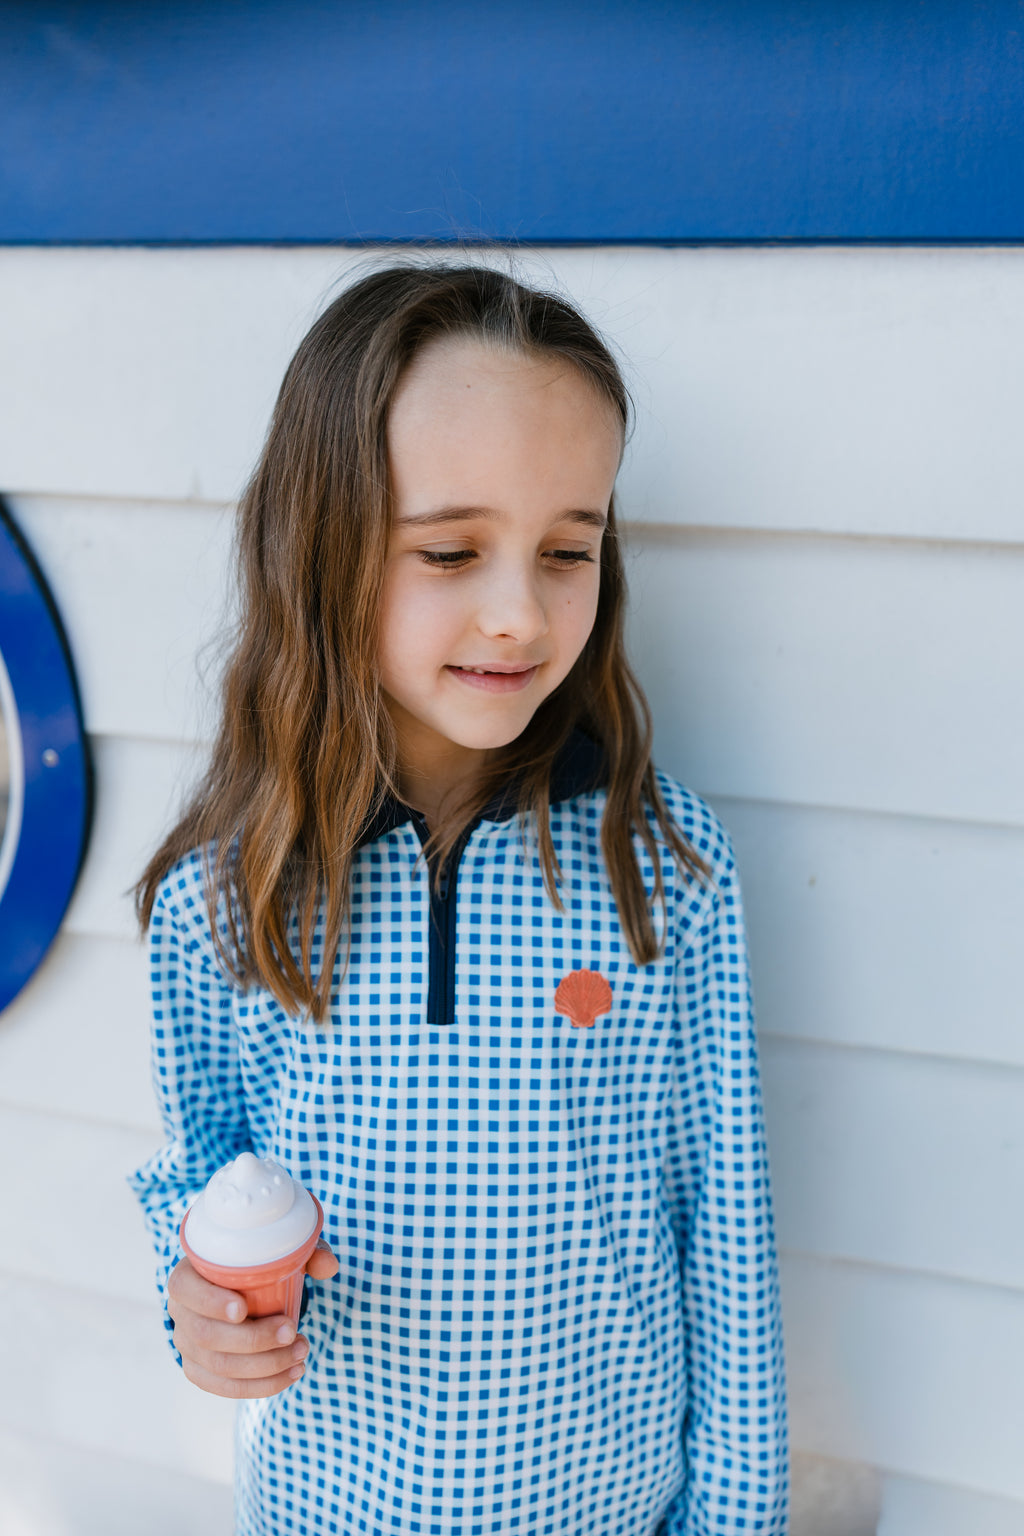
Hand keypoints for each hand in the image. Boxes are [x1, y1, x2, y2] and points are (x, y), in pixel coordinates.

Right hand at [167, 1239, 338, 1398]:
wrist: (240, 1287)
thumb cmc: (256, 1264)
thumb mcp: (276, 1249)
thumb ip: (304, 1253)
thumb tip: (328, 1267)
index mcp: (187, 1275)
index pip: (185, 1289)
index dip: (210, 1302)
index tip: (243, 1309)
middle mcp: (180, 1312)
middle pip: (206, 1335)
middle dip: (254, 1341)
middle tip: (293, 1333)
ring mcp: (186, 1345)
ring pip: (218, 1367)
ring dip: (264, 1367)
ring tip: (301, 1354)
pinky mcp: (200, 1369)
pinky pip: (223, 1388)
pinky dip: (260, 1386)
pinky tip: (289, 1375)